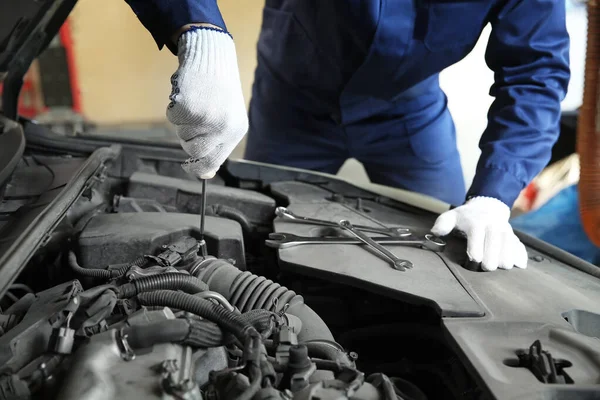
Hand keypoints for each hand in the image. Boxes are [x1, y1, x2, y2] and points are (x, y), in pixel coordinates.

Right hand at [167, 27, 247, 178]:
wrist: (213, 58)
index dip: (198, 168)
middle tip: (194, 121)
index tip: (189, 168)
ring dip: (182, 121)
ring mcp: (206, 118)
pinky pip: (172, 118)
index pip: (213, 162)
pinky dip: (174, 108)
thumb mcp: (227, 118)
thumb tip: (205, 174)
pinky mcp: (190, 108)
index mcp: (235, 131)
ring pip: (181, 134)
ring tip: (195, 103)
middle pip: (193, 151)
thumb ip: (217, 144)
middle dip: (187, 140)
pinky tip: (186, 96)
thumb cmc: (219, 90)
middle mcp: (223, 128)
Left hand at [431, 196, 527, 270]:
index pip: (477, 239)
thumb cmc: (466, 216)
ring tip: (500, 268)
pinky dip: (520, 257)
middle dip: (490, 260)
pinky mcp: (514, 237)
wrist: (487, 206)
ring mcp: (506, 232)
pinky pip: (520, 247)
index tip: (473, 260)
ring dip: (505, 260)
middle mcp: (494, 226)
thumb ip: (442, 224)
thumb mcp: (452, 216)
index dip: (475, 253)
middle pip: (495, 247)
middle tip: (485, 268)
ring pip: (510, 248)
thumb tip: (435, 233)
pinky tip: (518, 265)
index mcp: (477, 223)